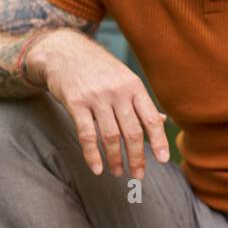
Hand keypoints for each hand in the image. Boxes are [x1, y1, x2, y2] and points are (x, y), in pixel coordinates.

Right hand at [29, 29, 169, 179]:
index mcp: (134, 87)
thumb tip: (162, 121)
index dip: (159, 141)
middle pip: (132, 132)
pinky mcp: (75, 103)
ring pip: (110, 136)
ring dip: (115, 158)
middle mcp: (118, 92)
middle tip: (139, 176)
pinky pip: (86, 134)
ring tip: (119, 172)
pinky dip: (92, 154)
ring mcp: (96, 98)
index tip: (163, 160)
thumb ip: (141, 102)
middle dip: (137, 157)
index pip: (151, 119)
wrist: (64, 51)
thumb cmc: (100, 69)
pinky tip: (97, 168)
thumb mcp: (125, 79)